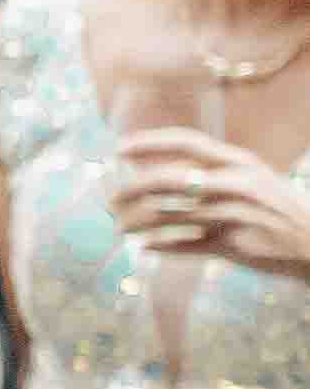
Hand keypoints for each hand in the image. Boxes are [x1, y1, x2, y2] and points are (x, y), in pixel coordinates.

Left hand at [111, 126, 309, 276]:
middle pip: (166, 179)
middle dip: (129, 190)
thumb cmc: (277, 209)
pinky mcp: (231, 245)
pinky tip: (147, 246)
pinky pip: (182, 245)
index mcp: (240, 162)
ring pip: (166, 215)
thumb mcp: (252, 179)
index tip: (119, 148)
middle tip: (111, 201)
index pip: (187, 142)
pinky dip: (159, 246)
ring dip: (135, 223)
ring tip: (121, 228)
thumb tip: (152, 167)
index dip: (150, 143)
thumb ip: (210, 172)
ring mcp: (232, 215)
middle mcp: (234, 184)